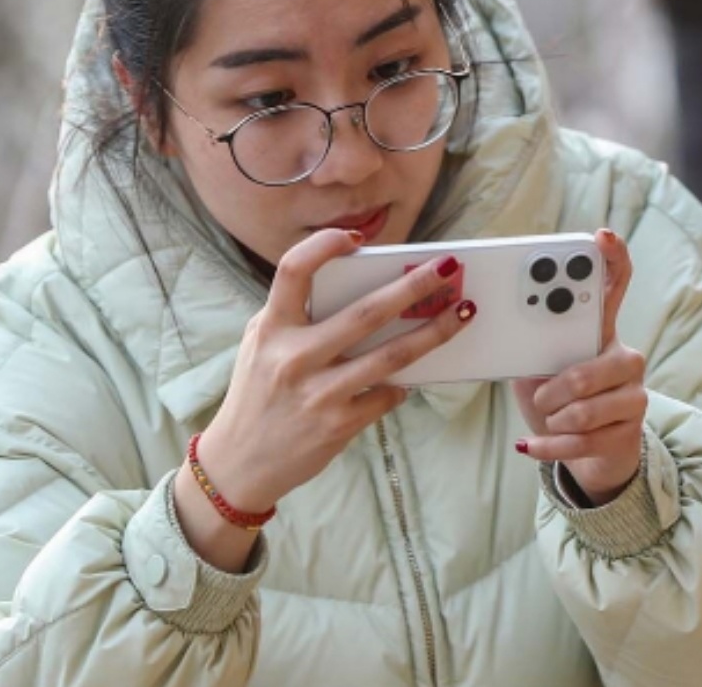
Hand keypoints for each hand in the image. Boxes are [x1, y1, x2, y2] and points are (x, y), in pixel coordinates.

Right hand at [182, 230, 475, 563]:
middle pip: (366, 312)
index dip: (325, 245)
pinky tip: (413, 376)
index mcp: (272, 328)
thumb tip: (363, 286)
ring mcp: (319, 393)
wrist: (238, 463)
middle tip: (448, 268)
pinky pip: (388, 394)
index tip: (359, 237)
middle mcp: (294, 357)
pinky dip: (404, 383)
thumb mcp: (262, 345)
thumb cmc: (258, 393)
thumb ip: (297, 315)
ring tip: (462, 313)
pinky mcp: (338, 423)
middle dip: (414, 286)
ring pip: (392, 355)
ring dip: (434, 332)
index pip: (294, 270)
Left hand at [511, 229, 644, 505]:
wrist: (591, 453)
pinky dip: (549, 445)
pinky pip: (582, 439)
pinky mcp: (628, 431)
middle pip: (594, 366)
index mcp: (601, 332)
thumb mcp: (537, 369)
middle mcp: (625, 358)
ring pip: (585, 408)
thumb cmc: (559, 401)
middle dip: (558, 386)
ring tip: (545, 417)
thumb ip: (529, 346)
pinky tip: (532, 445)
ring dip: (552, 418)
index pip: (615, 286)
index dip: (612, 259)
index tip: (601, 236)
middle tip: (541, 392)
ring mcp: (633, 395)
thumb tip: (497, 325)